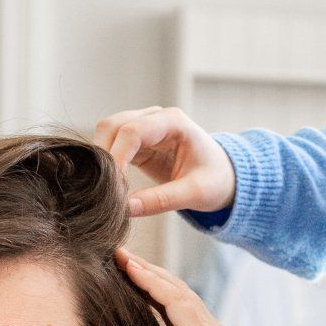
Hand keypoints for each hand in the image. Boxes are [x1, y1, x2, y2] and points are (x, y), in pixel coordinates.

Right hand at [94, 106, 235, 217]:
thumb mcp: (195, 193)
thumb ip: (161, 200)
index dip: (117, 157)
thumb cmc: (215, 180)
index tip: (113, 187)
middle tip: (106, 191)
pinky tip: (112, 186)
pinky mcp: (137, 142)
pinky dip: (107, 164)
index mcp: (173, 121)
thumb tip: (126, 208)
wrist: (223, 177)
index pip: (132, 131)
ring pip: (107, 134)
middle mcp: (155, 117)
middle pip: (112, 126)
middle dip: (104, 157)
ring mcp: (144, 126)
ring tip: (110, 190)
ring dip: (102, 159)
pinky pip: (112, 146)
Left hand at [116, 247, 245, 325]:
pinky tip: (132, 272)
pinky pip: (176, 301)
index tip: (125, 276)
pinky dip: (153, 284)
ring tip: (121, 257)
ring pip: (177, 291)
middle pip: (178, 292)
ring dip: (147, 272)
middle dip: (149, 273)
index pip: (177, 308)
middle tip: (120, 257)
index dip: (152, 289)